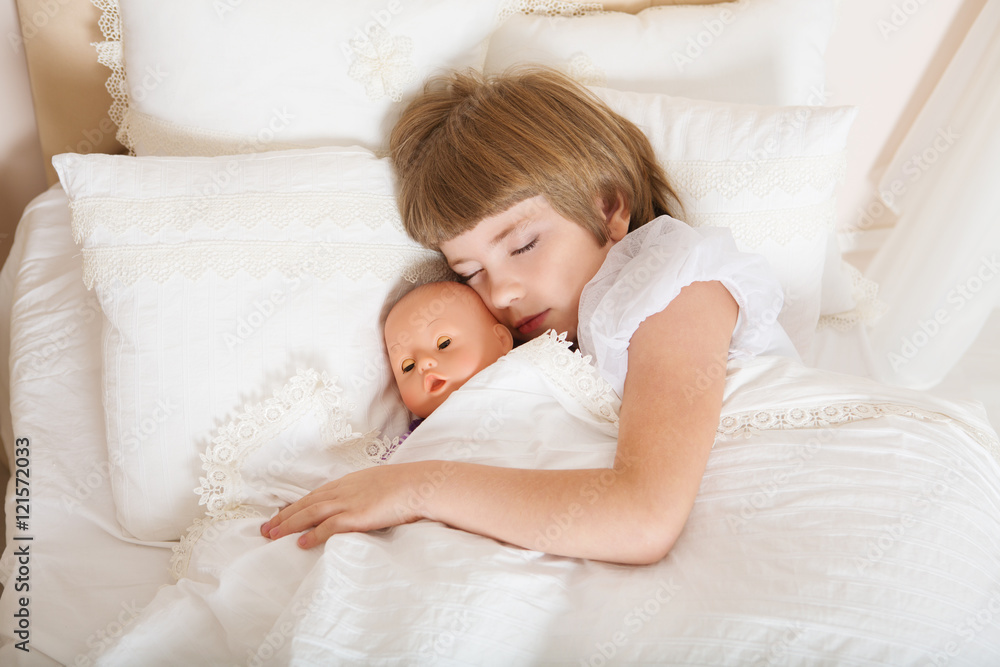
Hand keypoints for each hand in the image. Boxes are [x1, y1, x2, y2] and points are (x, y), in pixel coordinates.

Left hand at [260, 462, 431, 548]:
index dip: (297, 505)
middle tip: (266, 528)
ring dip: (289, 524)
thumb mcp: (382, 484)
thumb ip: (368, 492)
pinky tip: (301, 543)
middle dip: (284, 515)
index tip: (281, 514)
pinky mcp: (358, 515)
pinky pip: (330, 526)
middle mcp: (345, 490)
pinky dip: (313, 534)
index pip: (316, 494)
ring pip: (311, 512)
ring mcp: (350, 501)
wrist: (420, 483)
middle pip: (307, 502)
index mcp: (350, 482)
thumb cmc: (408, 485)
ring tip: (272, 535)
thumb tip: (365, 502)